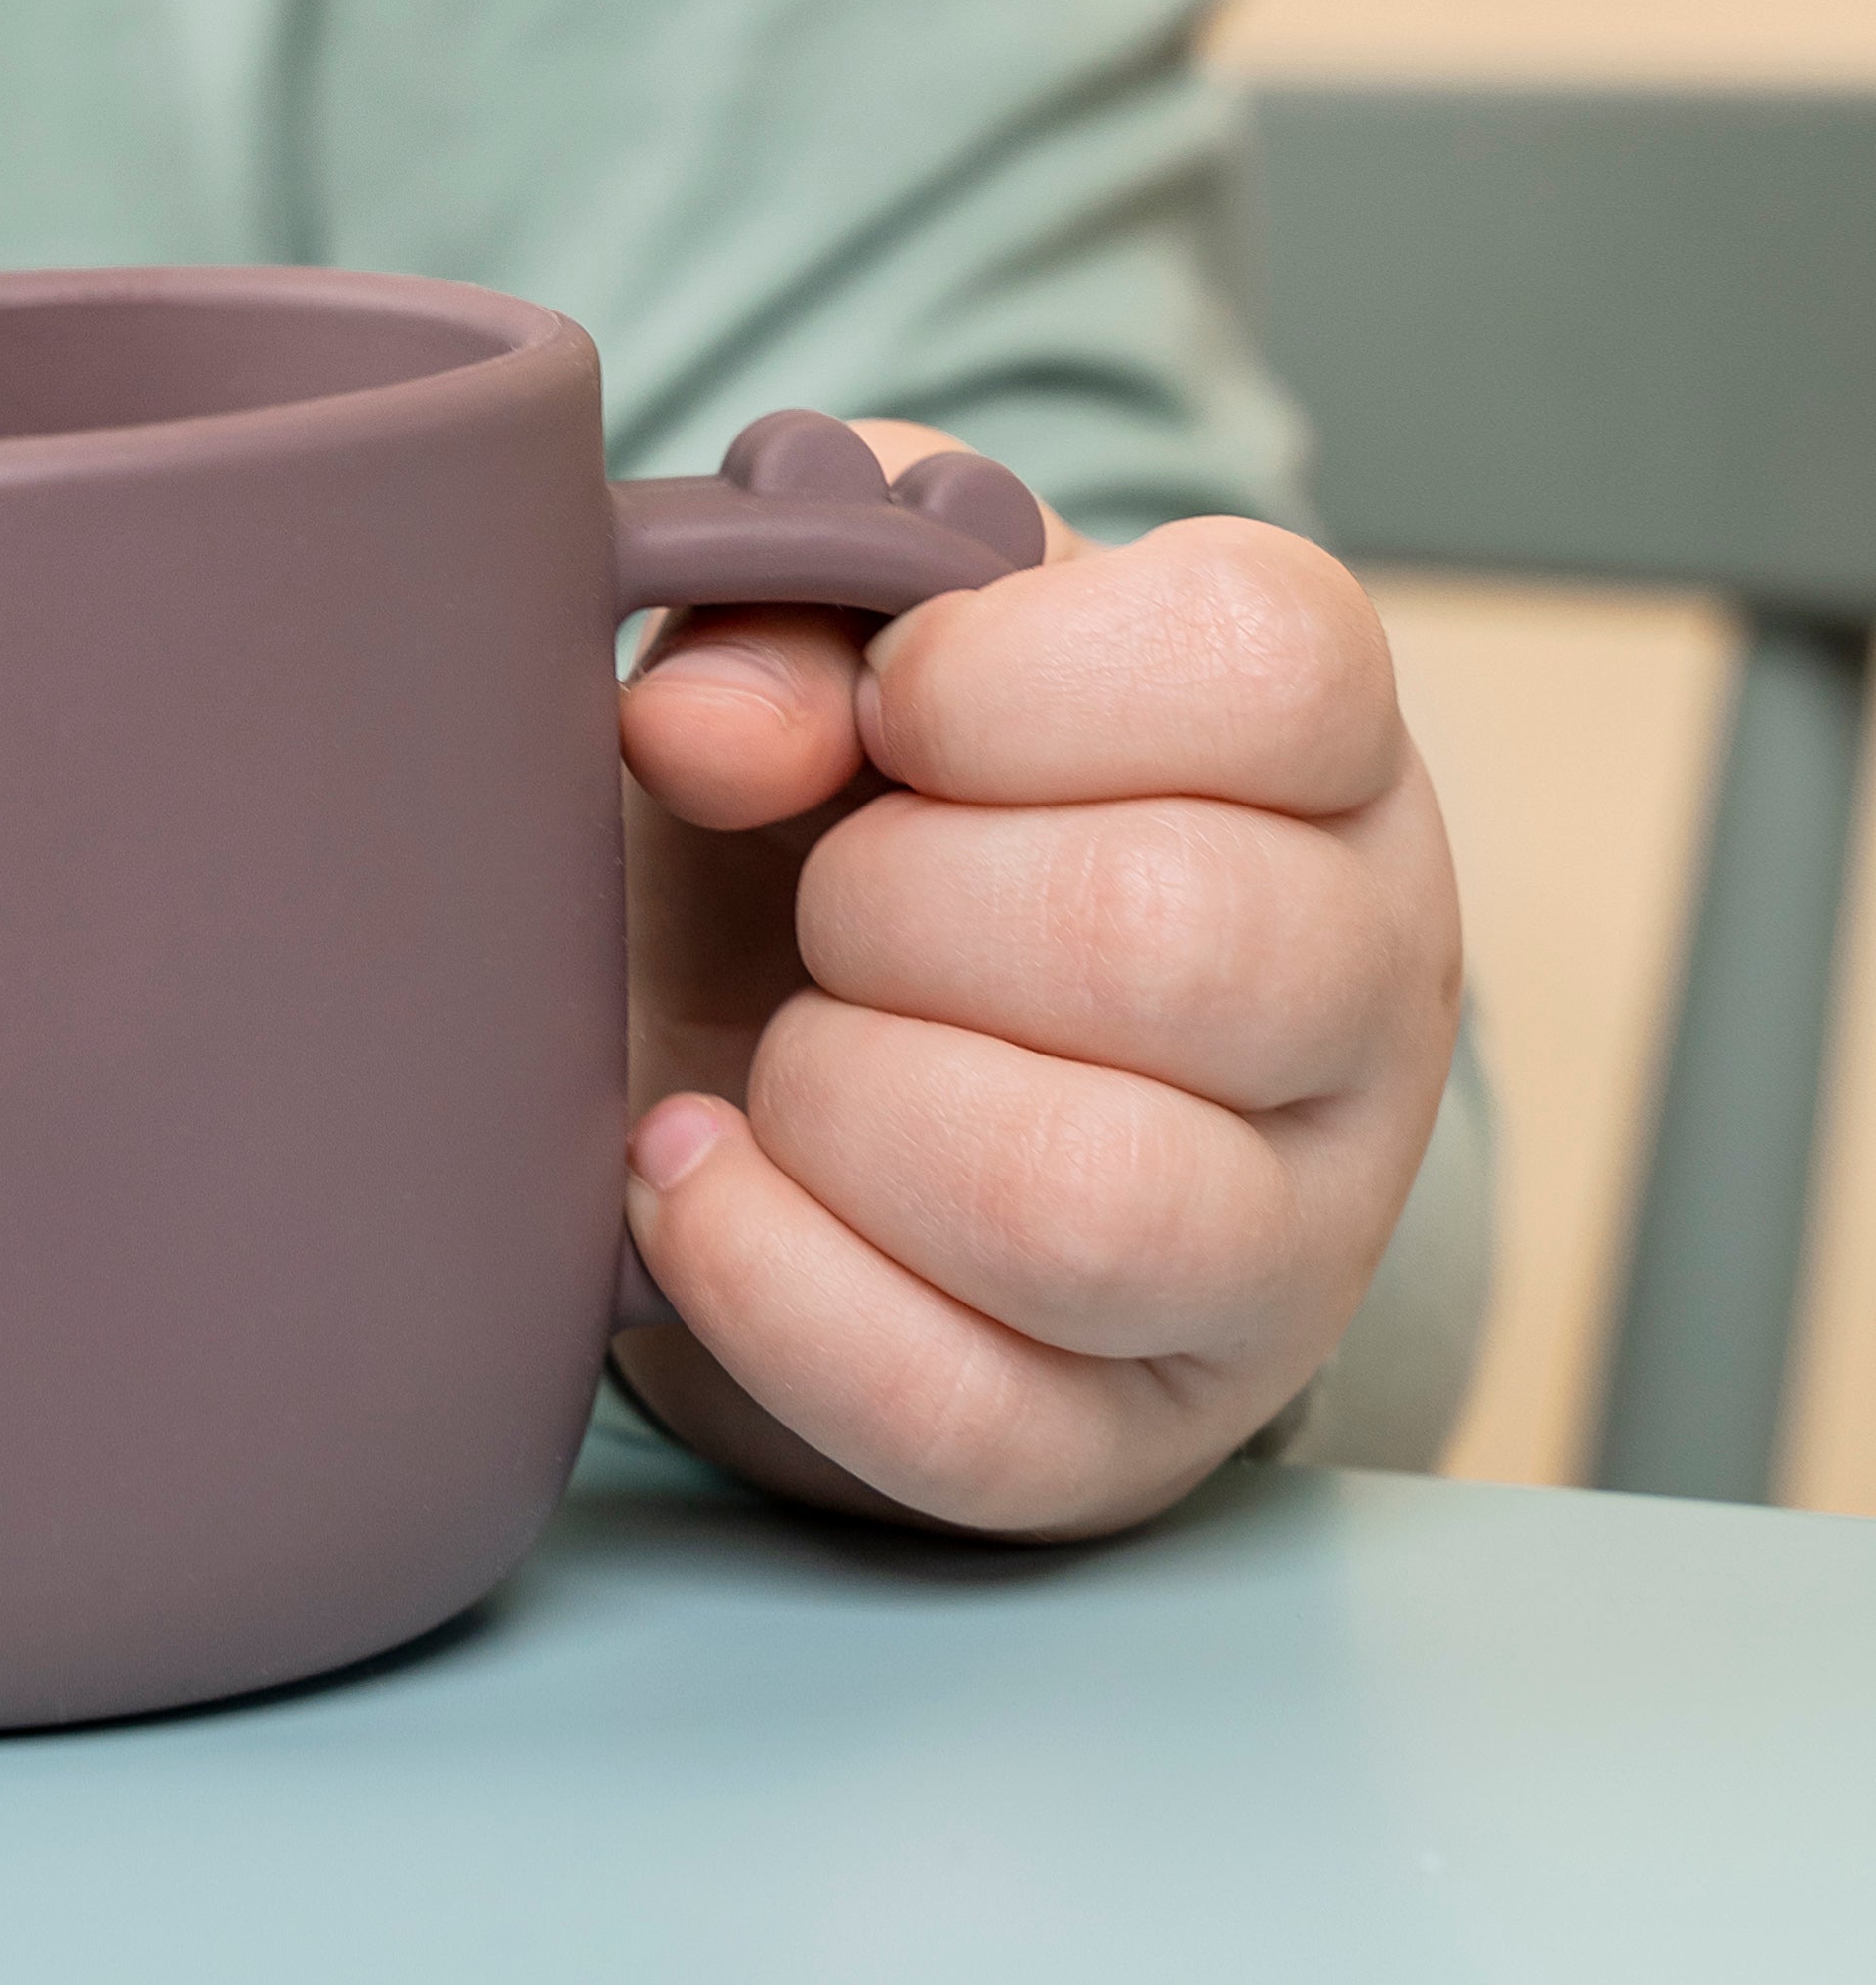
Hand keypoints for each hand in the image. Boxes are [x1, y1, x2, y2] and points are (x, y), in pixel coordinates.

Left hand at [611, 422, 1462, 1534]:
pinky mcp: (1142, 1439)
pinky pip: (966, 1416)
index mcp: (1320, 751)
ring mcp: (1288, 1248)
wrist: (802, 1033)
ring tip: (785, 1050)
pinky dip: (765, 1282)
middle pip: (1175, 943)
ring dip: (846, 1102)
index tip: (883, 705)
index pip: (1279, 668)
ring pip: (1092, 1211)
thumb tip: (701, 724)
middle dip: (896, 902)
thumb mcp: (829, 638)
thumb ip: (771, 613)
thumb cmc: (861, 789)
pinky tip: (688, 1177)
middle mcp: (1364, 998)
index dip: (1011, 674)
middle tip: (823, 899)